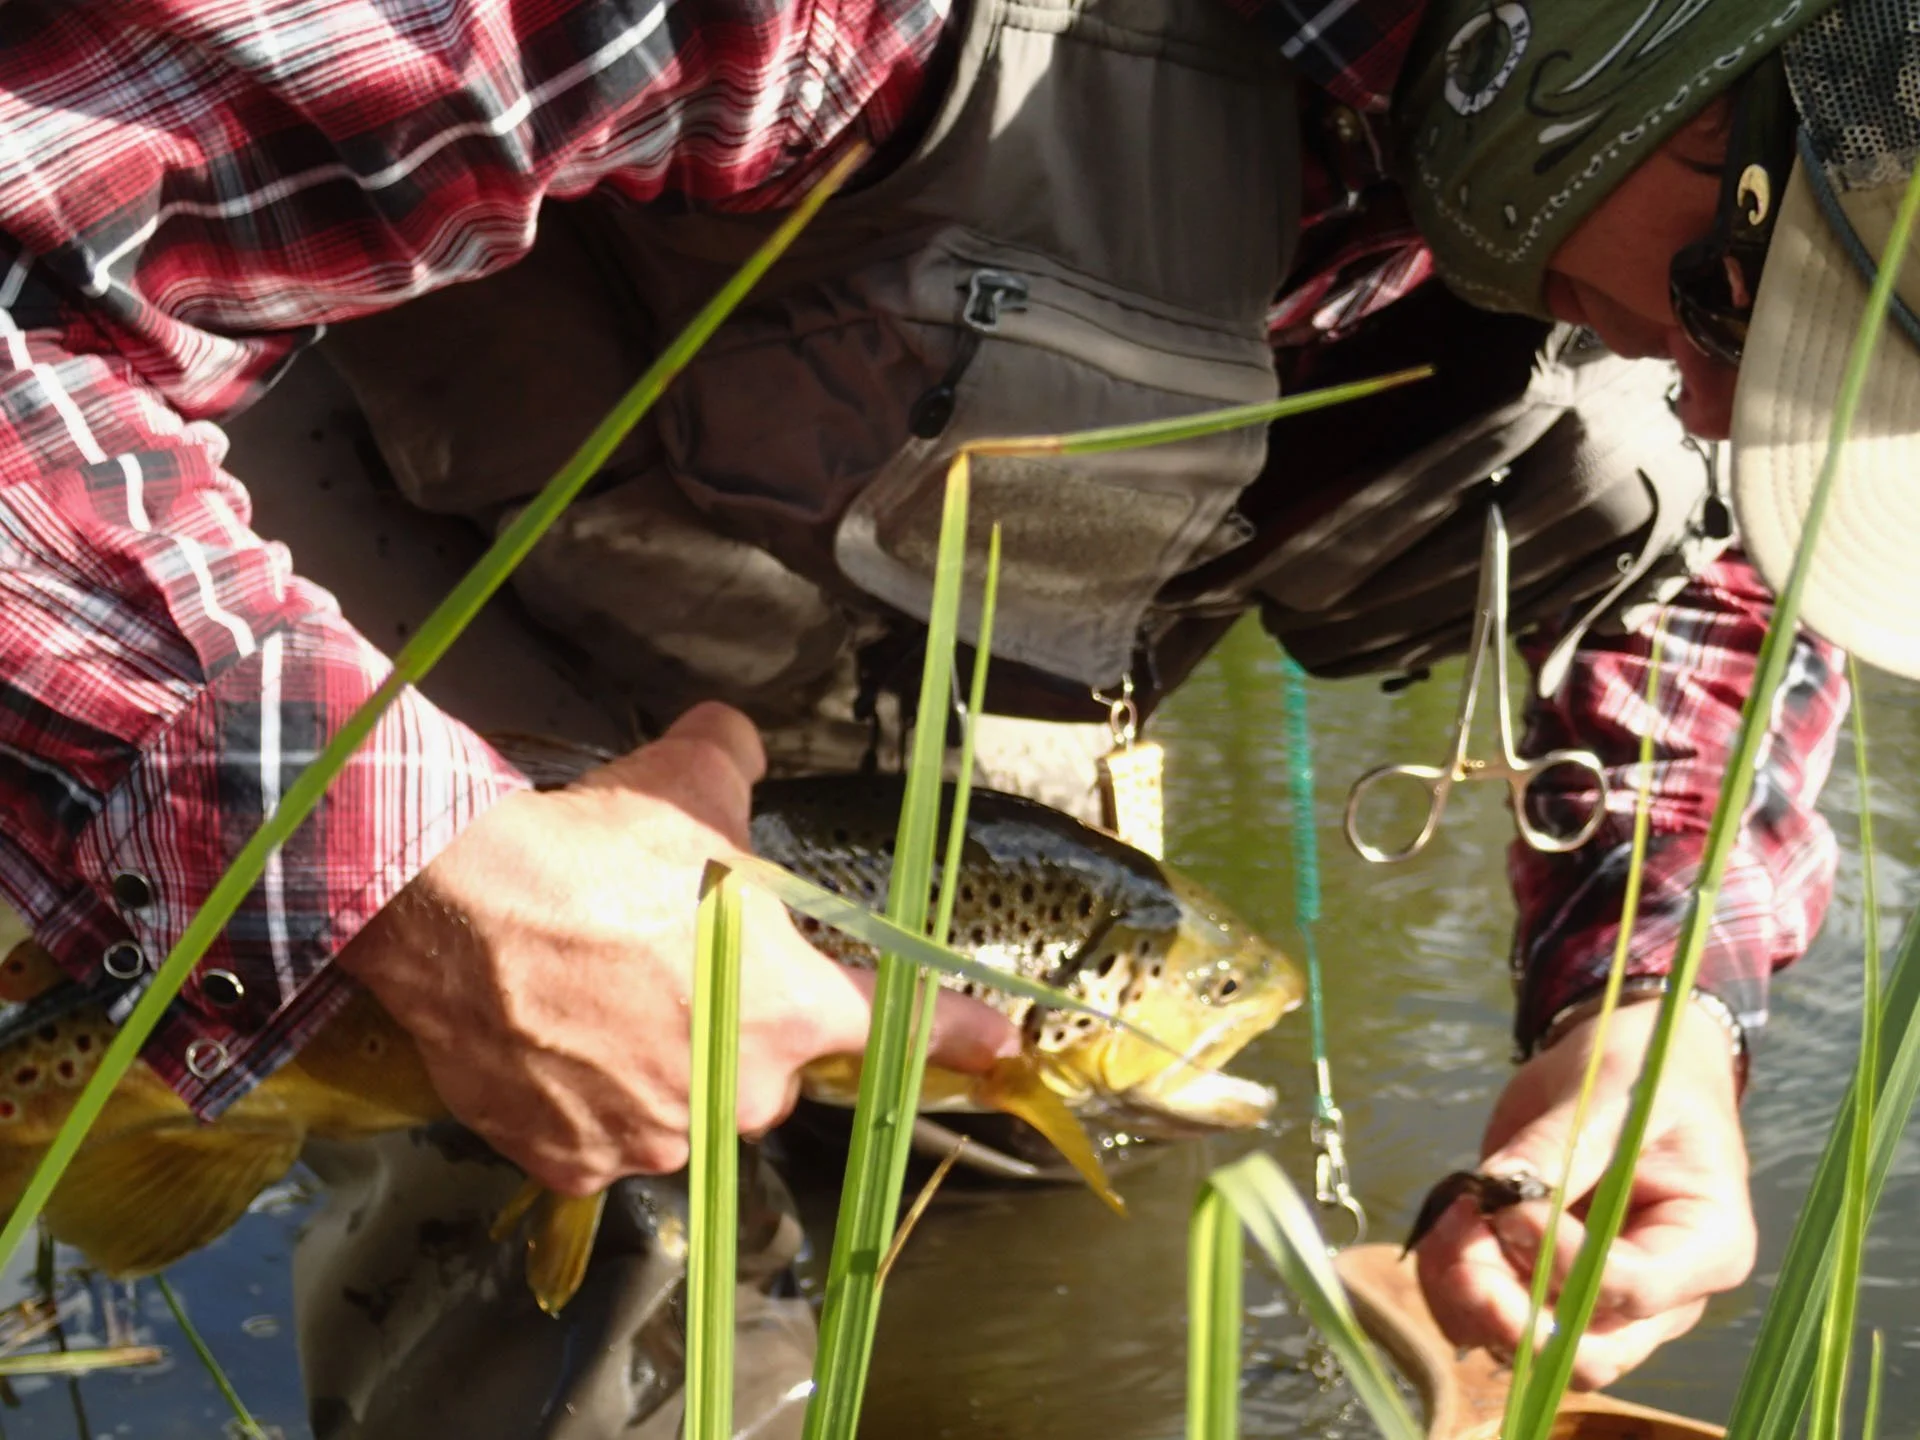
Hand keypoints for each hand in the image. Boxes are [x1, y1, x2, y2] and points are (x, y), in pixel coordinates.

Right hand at [338, 701, 1020, 1194]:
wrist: (463, 902)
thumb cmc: (599, 847)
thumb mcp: (693, 778)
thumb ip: (738, 762)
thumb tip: (738, 742)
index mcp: (793, 1009)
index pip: (899, 1027)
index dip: (951, 1033)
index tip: (996, 1047)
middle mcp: (739, 1091)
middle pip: (764, 1063)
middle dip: (736, 1020)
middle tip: (677, 965)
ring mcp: (655, 1136)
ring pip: (682, 1103)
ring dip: (659, 1062)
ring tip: (599, 995)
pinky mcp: (573, 1161)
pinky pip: (599, 1135)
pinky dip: (585, 1098)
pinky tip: (555, 1038)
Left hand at [1413, 997, 1752, 1389]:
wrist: (1630, 1066)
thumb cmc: (1644, 1072)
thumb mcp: (1612, 1090)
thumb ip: (1563, 1146)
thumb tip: (1501, 1188)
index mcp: (1705, 1244)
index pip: (1632, 1288)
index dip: (1562, 1260)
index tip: (1512, 1206)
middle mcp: (1661, 1294)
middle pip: (1590, 1354)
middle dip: (1515, 1318)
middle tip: (1465, 1255)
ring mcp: (1602, 1299)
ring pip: (1533, 1348)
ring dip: (1473, 1302)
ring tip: (1450, 1226)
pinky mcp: (1549, 1284)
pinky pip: (1494, 1319)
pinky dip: (1454, 1292)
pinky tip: (1442, 1235)